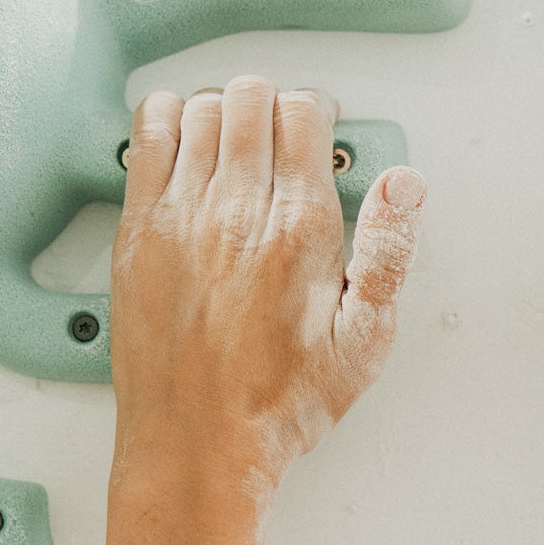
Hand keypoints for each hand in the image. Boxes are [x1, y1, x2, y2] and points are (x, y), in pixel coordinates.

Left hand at [109, 76, 426, 505]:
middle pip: (250, 98)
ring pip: (198, 108)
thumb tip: (405, 187)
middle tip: (281, 138)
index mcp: (299, 230)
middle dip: (272, 106)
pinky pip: (146, 136)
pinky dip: (166, 121)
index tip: (319, 132)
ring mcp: (179, 217)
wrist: (198, 446)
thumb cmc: (278, 404)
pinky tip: (183, 141)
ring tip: (236, 141)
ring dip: (222, 111)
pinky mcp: (137, 232)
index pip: (304, 113)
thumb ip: (390, 253)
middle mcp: (236, 212)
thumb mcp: (365, 341)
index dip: (318, 112)